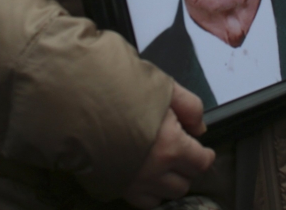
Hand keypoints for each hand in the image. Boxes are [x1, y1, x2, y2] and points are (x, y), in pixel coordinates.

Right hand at [121, 84, 215, 208]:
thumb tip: (200, 128)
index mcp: (170, 145)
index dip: (206, 156)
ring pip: (166, 196)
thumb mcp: (163, 88)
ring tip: (165, 165)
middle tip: (183, 154)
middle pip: (185, 183)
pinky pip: (143, 203)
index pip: (201, 163)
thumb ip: (190, 107)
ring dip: (170, 182)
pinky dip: (150, 193)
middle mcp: (154, 170)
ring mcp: (134, 183)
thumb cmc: (121, 91)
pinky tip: (148, 177)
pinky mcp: (116, 187)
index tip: (204, 151)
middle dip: (188, 168)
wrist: (79, 102)